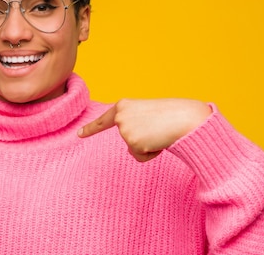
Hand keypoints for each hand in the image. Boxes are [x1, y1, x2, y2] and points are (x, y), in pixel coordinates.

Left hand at [78, 99, 210, 161]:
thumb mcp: (148, 117)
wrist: (184, 118)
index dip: (91, 128)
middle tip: (156, 129)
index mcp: (123, 105)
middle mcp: (120, 116)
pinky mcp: (131, 141)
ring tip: (159, 133)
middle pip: (126, 139)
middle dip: (142, 140)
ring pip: (133, 149)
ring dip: (148, 146)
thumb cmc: (171, 116)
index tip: (79, 135)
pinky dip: (151, 153)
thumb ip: (135, 128)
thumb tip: (132, 150)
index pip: (105, 120)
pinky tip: (158, 141)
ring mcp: (124, 129)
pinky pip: (140, 156)